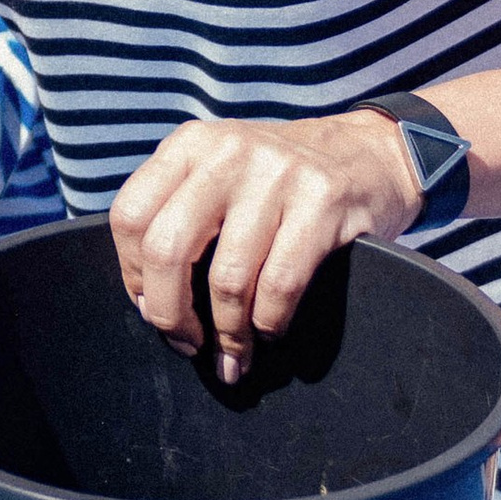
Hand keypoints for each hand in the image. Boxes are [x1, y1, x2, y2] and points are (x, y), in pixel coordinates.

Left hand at [110, 111, 426, 383]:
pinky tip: (270, 331)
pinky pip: (280, 285)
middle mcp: (228, 152)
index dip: (133, 275)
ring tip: (235, 355)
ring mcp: (277, 174)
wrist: (370, 151)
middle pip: (167, 249)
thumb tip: (150, 300)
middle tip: (186, 344)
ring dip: (228, 334)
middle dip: (171, 314)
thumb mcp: (220, 170)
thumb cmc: (280, 180)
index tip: (151, 307)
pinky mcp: (324, 202)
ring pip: (227, 279)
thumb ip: (180, 211)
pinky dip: (269, 322)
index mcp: (190, 144)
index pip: (130, 216)